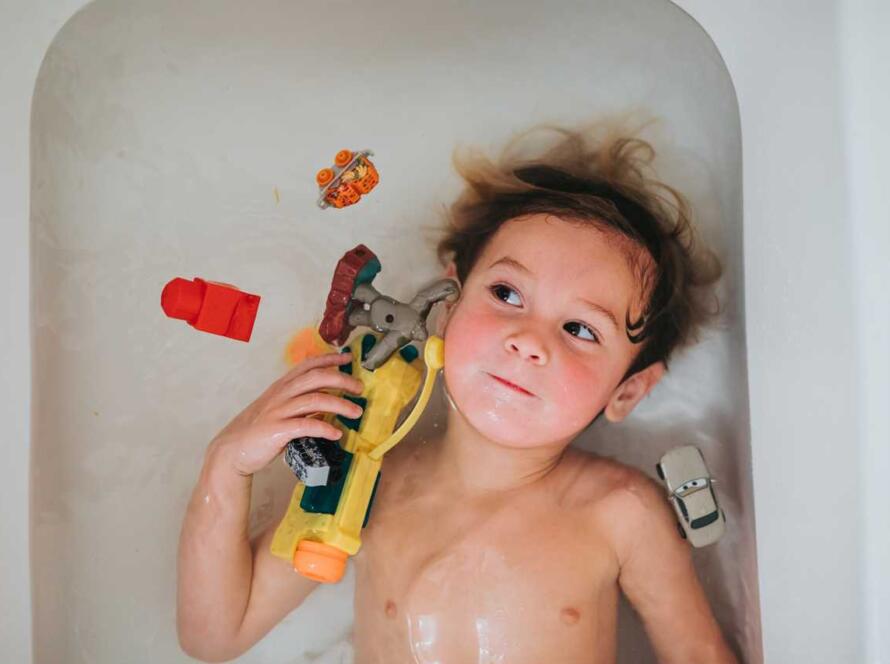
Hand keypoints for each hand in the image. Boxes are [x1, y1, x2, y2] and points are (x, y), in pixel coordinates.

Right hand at [210, 352, 363, 475]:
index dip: (329, 359)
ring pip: (315, 400)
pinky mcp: (277, 430)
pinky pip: (305, 426)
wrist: (232, 450)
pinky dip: (324, 428)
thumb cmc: (258, 430)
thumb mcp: (279, 409)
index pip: (308, 365)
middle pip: (316, 378)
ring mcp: (278, 411)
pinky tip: (336, 434)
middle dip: (342, 380)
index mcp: (282, 387)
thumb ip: (300, 403)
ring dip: (340, 405)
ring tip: (356, 413)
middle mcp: (281, 395)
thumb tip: (327, 403)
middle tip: (360, 389)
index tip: (348, 358)